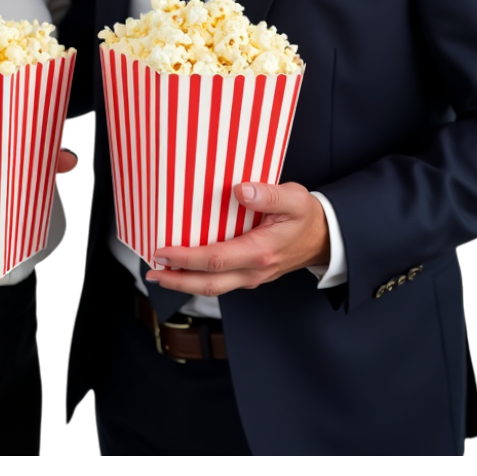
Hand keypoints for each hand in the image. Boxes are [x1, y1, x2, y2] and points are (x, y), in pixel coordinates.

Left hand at [144, 182, 330, 297]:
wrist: (325, 238)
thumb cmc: (307, 215)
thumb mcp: (294, 198)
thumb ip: (268, 194)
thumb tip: (240, 190)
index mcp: (260, 252)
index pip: (215, 260)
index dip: (186, 258)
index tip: (163, 250)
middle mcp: (253, 271)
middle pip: (208, 284)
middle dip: (176, 280)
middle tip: (151, 270)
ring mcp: (252, 277)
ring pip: (213, 287)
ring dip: (185, 282)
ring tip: (160, 272)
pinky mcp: (250, 275)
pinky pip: (221, 281)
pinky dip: (199, 277)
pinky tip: (186, 268)